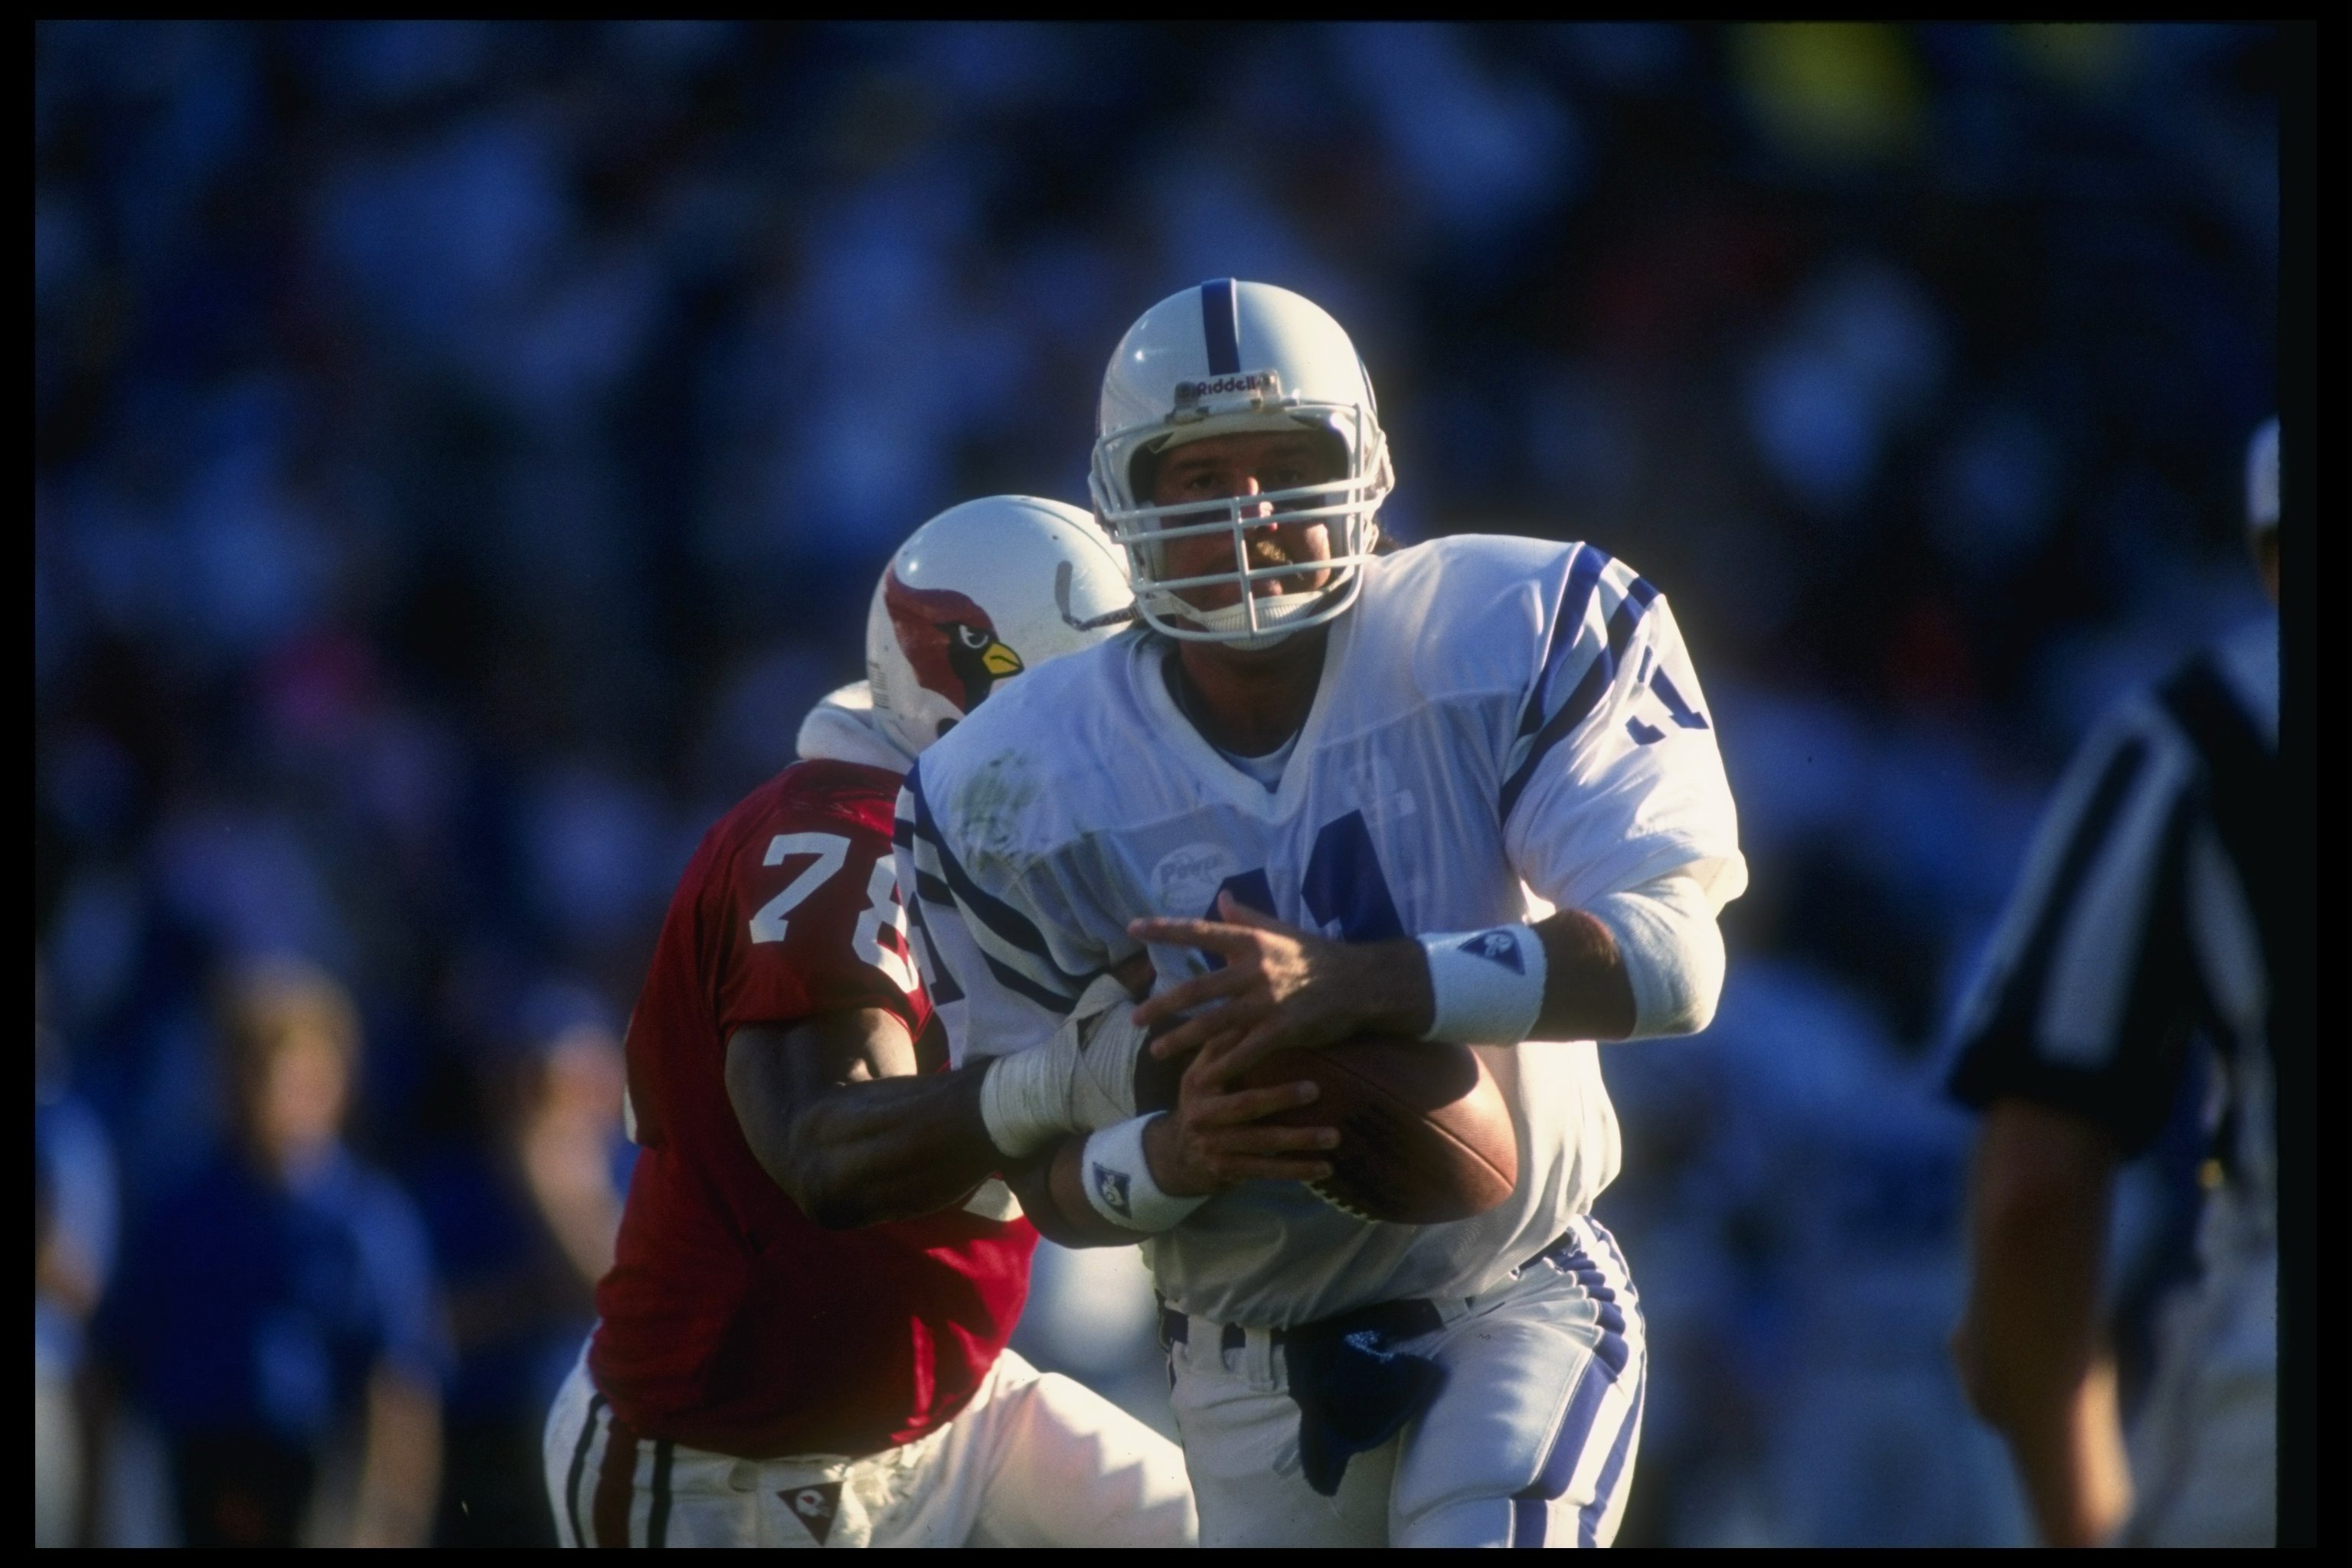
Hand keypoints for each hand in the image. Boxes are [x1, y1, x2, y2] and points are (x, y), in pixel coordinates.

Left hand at [1126, 893, 1432, 1081]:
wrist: (1363, 983)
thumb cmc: (1319, 956)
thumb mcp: (1282, 931)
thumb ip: (1248, 918)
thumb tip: (1222, 896)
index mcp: (1252, 940)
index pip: (1200, 932)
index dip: (1166, 929)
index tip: (1133, 928)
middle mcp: (1256, 968)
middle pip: (1199, 987)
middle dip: (1163, 1004)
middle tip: (1135, 1018)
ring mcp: (1269, 1000)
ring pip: (1215, 1021)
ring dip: (1182, 1039)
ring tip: (1155, 1052)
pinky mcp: (1285, 1029)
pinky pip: (1246, 1050)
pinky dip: (1224, 1065)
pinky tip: (1204, 1079)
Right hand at [1142, 1049, 1337, 1196]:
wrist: (1174, 1157)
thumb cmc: (1201, 1103)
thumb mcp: (1200, 1073)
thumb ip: (1220, 1046)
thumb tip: (1246, 1007)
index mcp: (1199, 1084)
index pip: (1226, 1064)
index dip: (1250, 1052)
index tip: (1286, 1038)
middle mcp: (1203, 1116)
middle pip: (1245, 1106)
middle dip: (1281, 1098)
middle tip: (1317, 1089)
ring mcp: (1215, 1147)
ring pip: (1262, 1144)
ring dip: (1299, 1142)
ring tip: (1334, 1136)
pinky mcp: (1229, 1172)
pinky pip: (1267, 1171)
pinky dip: (1297, 1171)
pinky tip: (1326, 1169)